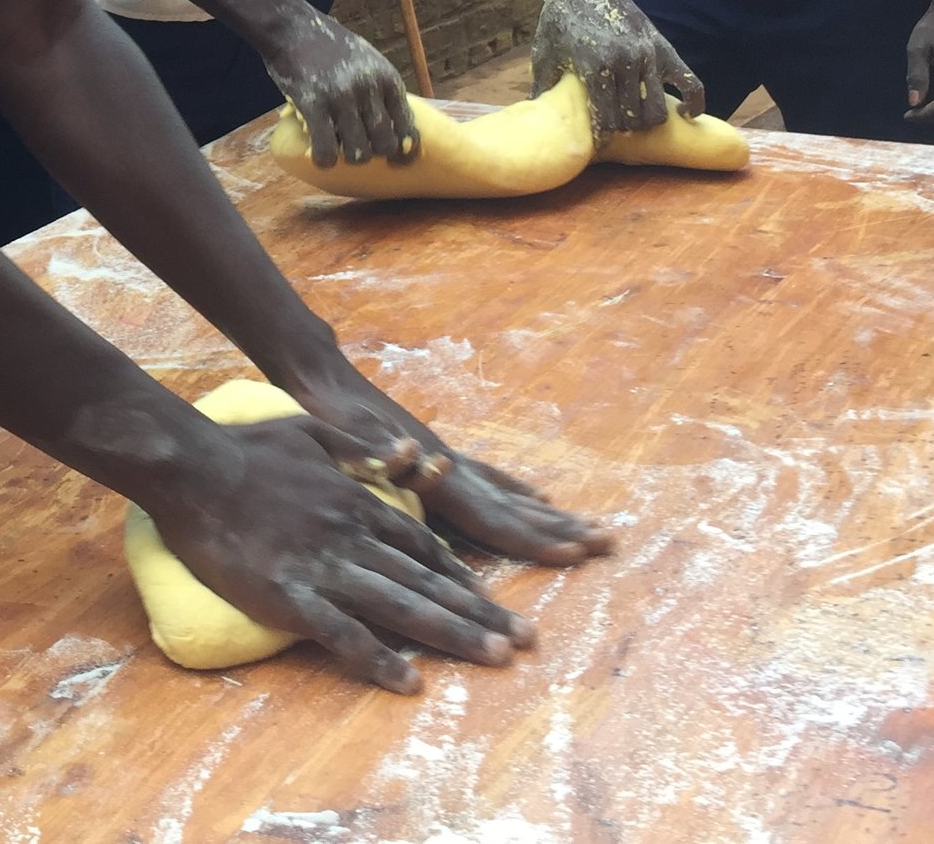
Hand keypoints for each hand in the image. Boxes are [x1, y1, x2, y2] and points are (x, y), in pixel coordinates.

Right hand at [141, 415, 533, 692]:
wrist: (192, 468)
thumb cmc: (244, 447)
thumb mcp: (310, 431)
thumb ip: (360, 448)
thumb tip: (408, 453)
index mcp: (356, 500)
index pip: (420, 543)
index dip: (456, 573)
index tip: (486, 599)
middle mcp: (352, 536)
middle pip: (426, 579)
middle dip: (479, 611)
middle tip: (523, 640)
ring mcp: (325, 568)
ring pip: (402, 606)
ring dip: (452, 634)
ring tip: (495, 658)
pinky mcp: (291, 597)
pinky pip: (344, 635)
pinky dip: (379, 660)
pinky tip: (409, 683)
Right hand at [261, 0, 418, 167]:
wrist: (292, 26)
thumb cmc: (330, 45)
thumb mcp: (368, 60)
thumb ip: (380, 89)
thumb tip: (392, 124)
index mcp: (387, 78)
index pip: (408, 128)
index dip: (404, 151)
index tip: (395, 161)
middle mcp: (369, 88)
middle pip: (384, 145)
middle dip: (372, 153)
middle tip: (357, 147)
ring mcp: (342, 97)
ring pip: (358, 152)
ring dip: (347, 157)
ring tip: (337, 149)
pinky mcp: (313, 104)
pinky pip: (326, 149)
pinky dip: (323, 159)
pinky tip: (318, 155)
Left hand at [289, 365, 613, 566]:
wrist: (325, 380)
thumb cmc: (330, 415)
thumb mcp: (345, 436)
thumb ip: (378, 452)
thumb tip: (417, 457)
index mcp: (434, 472)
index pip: (492, 513)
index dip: (531, 536)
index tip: (573, 553)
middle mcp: (452, 468)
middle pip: (514, 505)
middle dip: (560, 528)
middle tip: (608, 541)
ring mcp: (450, 460)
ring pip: (510, 492)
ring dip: (550, 514)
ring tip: (591, 528)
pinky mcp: (441, 455)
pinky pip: (492, 480)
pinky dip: (520, 493)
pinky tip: (539, 498)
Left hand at [527, 0, 699, 131]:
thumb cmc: (561, 18)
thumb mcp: (545, 52)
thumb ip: (542, 87)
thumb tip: (534, 118)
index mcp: (595, 65)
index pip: (605, 120)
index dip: (601, 137)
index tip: (596, 142)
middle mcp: (625, 62)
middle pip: (632, 120)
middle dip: (622, 132)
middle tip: (613, 132)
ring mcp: (649, 55)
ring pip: (656, 111)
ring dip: (646, 122)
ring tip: (634, 121)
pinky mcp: (664, 48)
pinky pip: (691, 83)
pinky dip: (693, 103)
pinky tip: (684, 114)